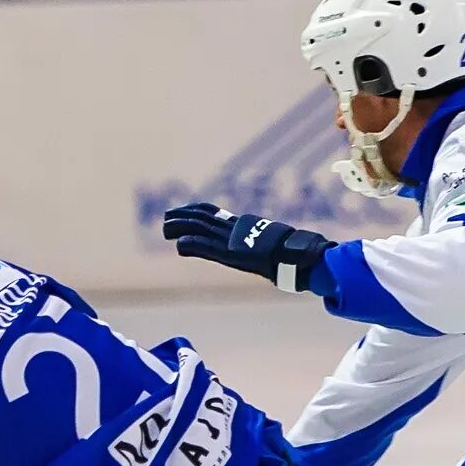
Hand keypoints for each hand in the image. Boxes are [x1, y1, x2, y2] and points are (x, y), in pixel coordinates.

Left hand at [161, 204, 333, 292]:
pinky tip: (179, 246)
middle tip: (167, 216)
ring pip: (200, 228)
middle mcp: (235, 229)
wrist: (299, 255)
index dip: (196, 210)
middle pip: (203, 217)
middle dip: (183, 215)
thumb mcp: (274, 242)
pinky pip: (207, 247)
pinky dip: (192, 245)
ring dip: (181, 228)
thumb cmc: (293, 251)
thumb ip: (265, 242)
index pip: (214, 212)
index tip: (184, 210)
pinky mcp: (231, 253)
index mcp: (243, 224)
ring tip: (165, 229)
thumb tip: (273, 248)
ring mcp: (233, 240)